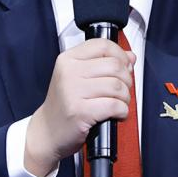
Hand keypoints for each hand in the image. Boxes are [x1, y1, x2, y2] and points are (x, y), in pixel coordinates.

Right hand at [24, 38, 135, 176]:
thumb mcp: (78, 77)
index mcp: (68, 59)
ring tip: (119, 104)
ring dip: (125, 98)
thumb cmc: (65, 105)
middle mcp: (69, 72)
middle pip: (115, 66)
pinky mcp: (80, 112)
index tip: (124, 67)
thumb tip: (130, 57)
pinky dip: (122, 111)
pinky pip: (114, 105)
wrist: (48, 131)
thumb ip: (103, 63)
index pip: (103, 45)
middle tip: (122, 91)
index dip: (120, 55)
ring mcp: (73, 92)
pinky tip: (116, 114)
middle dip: (126, 80)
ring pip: (117, 86)